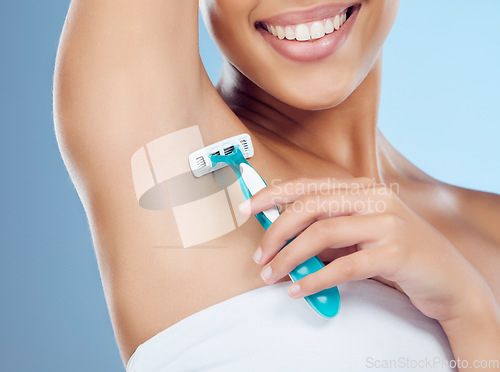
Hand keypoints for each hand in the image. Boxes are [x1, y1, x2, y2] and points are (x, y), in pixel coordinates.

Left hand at [241, 177, 495, 323]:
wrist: (448, 278)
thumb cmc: (395, 254)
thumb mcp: (358, 235)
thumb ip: (325, 232)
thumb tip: (280, 238)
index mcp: (361, 188)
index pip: (308, 185)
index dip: (273, 195)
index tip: (248, 209)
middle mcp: (374, 198)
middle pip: (310, 206)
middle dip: (276, 232)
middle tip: (259, 258)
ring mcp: (387, 223)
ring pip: (322, 233)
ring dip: (289, 257)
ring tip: (272, 276)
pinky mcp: (396, 253)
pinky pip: (344, 266)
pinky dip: (315, 278)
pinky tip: (299, 289)